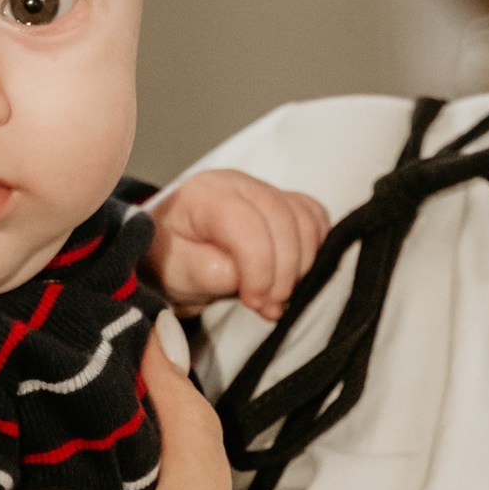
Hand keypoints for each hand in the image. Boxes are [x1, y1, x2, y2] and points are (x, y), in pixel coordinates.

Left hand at [146, 167, 328, 319]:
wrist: (176, 248)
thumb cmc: (173, 258)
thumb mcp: (178, 272)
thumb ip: (210, 272)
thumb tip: (248, 278)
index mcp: (202, 196)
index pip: (244, 222)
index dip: (259, 265)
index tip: (255, 300)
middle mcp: (236, 183)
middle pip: (281, 217)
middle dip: (283, 271)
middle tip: (270, 306)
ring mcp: (264, 188)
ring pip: (304, 218)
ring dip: (301, 265)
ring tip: (278, 297)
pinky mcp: (285, 200)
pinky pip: (315, 218)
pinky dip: (314, 249)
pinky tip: (294, 274)